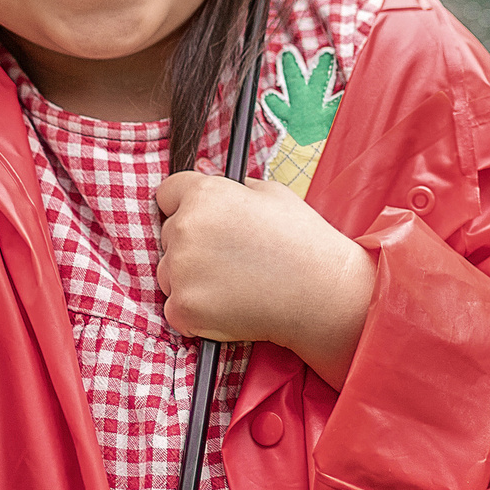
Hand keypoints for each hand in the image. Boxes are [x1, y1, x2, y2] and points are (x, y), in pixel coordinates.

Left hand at [154, 170, 376, 387]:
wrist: (322, 294)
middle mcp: (185, 228)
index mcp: (205, 195)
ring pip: (168, 273)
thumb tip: (206, 177)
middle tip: (230, 258)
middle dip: (191, 245)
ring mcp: (181, 271)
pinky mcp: (183, 308)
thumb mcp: (271, 194)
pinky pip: (176, 309)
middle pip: (168, 235)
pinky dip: (196, 312)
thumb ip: (231, 187)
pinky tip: (229, 306)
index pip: (167, 193)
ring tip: (234, 284)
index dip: (184, 205)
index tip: (200, 220)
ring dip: (190, 279)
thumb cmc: (303, 241)